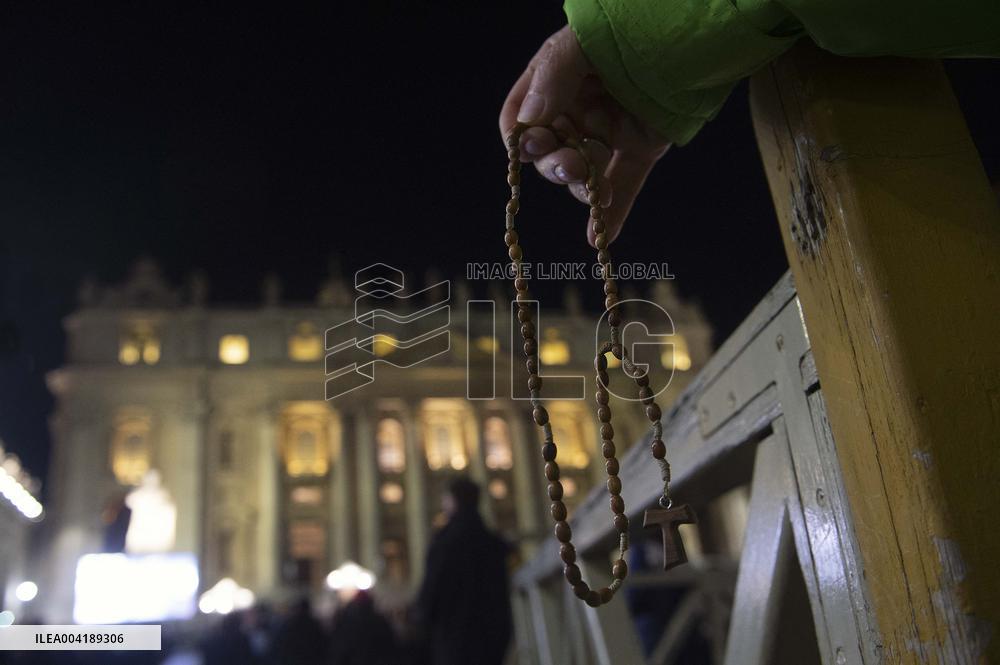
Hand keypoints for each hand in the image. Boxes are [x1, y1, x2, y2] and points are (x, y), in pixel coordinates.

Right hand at [499, 25, 670, 246]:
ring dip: (583, 189)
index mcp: (554, 83)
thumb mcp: (585, 42)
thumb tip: (529, 123)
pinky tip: (602, 237)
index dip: (522, 140)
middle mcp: (577, 111)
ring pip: (583, 176)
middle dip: (556, 166)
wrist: (699, 29)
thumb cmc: (635, 24)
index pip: (520, 121)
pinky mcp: (641, 149)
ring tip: (597, 189)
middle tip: (574, 166)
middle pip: (548, 155)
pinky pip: (623, 185)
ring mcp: (609, 132)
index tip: (533, 147)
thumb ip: (555, 75)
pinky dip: (613, 213)